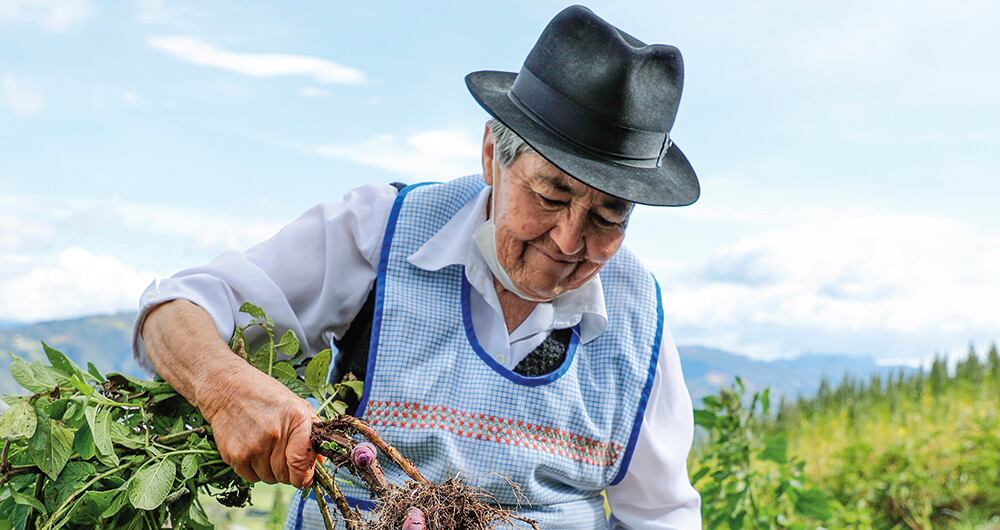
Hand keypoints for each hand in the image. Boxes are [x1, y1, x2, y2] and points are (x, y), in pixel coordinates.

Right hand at [197, 361, 318, 487]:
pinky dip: (253, 470)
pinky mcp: (234, 455)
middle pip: (286, 476)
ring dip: (270, 470)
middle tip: (281, 453)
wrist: (227, 389)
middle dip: (287, 471)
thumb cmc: (266, 396)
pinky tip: (251, 449)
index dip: (305, 477)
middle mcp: (275, 434)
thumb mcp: (296, 405)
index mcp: (296, 420)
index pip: (302, 465)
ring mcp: (253, 446)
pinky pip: (251, 478)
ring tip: (265, 447)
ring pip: (269, 478)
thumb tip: (320, 463)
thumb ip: (312, 432)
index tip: (304, 476)